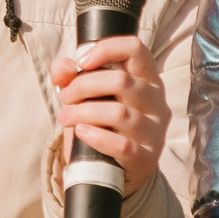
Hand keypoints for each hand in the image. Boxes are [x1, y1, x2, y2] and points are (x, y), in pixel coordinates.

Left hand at [50, 33, 167, 191]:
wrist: (113, 168)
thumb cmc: (100, 123)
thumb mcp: (84, 95)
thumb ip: (69, 75)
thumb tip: (62, 70)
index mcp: (145, 79)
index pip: (136, 49)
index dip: (106, 49)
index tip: (82, 62)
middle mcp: (156, 102)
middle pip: (121, 81)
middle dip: (83, 86)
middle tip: (65, 97)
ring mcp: (154, 131)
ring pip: (118, 113)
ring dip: (82, 112)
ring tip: (66, 117)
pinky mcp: (146, 157)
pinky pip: (122, 145)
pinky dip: (96, 136)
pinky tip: (81, 133)